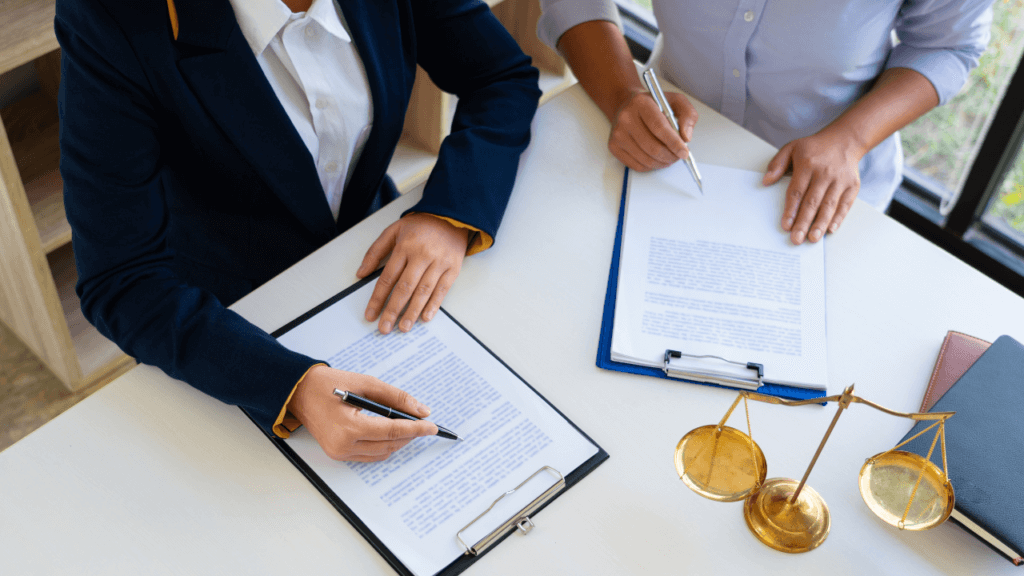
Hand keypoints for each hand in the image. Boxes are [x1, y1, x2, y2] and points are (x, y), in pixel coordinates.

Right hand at [288, 365, 436, 461]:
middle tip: (424, 423)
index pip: (393, 431)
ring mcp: (340, 452)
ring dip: (399, 441)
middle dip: (410, 434)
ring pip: (382, 453)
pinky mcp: (338, 454)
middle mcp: (344, 445)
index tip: (433, 426)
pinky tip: (392, 433)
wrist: (298, 392)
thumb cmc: (328, 383)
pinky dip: (384, 446)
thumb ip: (395, 397)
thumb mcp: (366, 383)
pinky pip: (369, 455)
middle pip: (390, 445)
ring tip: (410, 426)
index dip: (416, 429)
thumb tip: (421, 410)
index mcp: (349, 427)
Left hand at [358, 213, 469, 333]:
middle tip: (385, 328)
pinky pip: (442, 290)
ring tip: (404, 327)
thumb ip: (376, 251)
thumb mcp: (394, 230)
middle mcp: (421, 255)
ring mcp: (439, 263)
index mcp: (405, 246)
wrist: (451, 216)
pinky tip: (425, 317)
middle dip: (393, 310)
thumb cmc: (421, 225)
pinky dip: (433, 305)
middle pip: (404, 288)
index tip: (371, 314)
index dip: (378, 298)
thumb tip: (361, 273)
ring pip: (423, 291)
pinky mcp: (453, 268)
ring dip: (412, 311)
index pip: (387, 277)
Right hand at [608, 89, 698, 170]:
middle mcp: (626, 118)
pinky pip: (637, 165)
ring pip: (646, 159)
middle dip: (670, 156)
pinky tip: (657, 159)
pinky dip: (651, 166)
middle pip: (652, 147)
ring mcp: (618, 134)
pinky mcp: (613, 146)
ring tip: (669, 157)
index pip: (659, 127)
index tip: (684, 152)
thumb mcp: (675, 101)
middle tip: (679, 156)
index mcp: (641, 103)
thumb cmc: (653, 105)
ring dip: (662, 162)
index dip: (673, 143)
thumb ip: (687, 115)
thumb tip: (686, 137)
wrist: (627, 106)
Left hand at [763, 127, 866, 243]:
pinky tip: (831, 229)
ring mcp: (840, 180)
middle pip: (812, 202)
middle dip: (804, 222)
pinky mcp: (852, 185)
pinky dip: (839, 218)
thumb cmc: (814, 147)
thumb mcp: (791, 148)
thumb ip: (777, 164)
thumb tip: (766, 181)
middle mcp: (825, 173)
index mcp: (807, 164)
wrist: (845, 139)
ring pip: (829, 205)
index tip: (786, 225)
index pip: (797, 191)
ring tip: (813, 238)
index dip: (791, 210)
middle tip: (797, 239)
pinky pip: (845, 204)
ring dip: (821, 224)